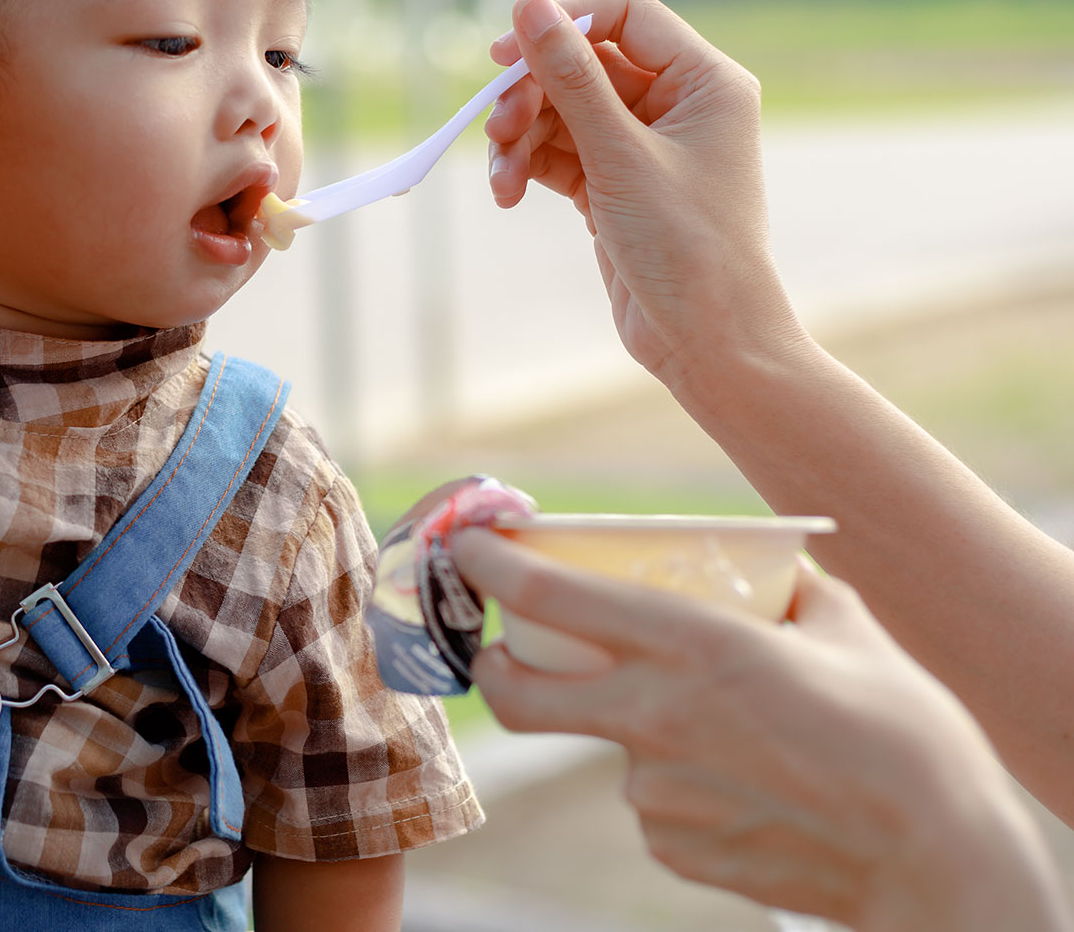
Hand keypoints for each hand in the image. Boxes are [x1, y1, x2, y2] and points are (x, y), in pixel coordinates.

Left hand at [452, 527, 1070, 929]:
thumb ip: (787, 593)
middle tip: (499, 650)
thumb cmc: (905, 735)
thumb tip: (766, 570)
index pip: (555, 597)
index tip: (467, 548)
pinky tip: (750, 788)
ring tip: (742, 742)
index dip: (493, 567)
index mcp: (697, 647)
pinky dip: (684, 787)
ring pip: (614, 748)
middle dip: (492, 666)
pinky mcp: (671, 847)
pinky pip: (655, 803)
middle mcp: (656, 718)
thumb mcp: (846, 631)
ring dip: (647, 734)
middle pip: (518, 695)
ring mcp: (656, 792)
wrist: (937, 857)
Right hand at [483, 0, 810, 387]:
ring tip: (502, 178)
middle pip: (582, 65)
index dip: (560, 25)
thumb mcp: (619, 155)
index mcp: (703, 80)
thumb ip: (570, 77)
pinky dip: (529, 167)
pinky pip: (559, 153)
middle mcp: (677, 103)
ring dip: (522, 138)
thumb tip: (527, 5)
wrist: (706, 339)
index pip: (621, 15)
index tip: (502, 55)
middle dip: (532, 95)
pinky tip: (508, 193)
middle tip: (497, 129)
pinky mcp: (615, 183)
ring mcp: (643, 145)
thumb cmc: (685, 246)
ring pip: (562, 112)